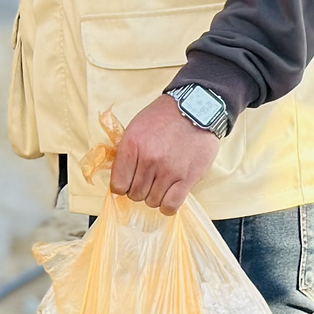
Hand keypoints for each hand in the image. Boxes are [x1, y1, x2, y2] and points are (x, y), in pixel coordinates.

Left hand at [109, 94, 222, 213]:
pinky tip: (169, 195)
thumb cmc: (164, 117)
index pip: (118, 185)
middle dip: (139, 190)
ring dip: (154, 196)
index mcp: (132, 145)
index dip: (122, 186)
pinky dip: (167, 206)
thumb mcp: (136, 127)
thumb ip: (126, 153)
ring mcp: (168, 170)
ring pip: (152, 201)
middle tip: (148, 180)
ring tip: (161, 183)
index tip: (128, 182)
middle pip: (135, 194)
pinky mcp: (187, 178)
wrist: (195, 108)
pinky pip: (170, 205)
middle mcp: (148, 159)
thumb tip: (120, 179)